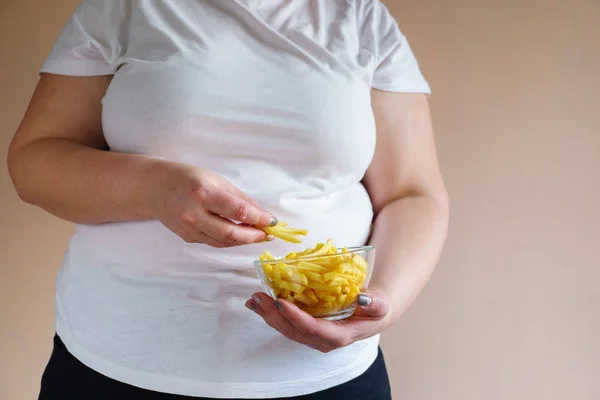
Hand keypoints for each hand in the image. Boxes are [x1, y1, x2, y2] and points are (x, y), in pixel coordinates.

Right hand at [153, 163, 276, 246]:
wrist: (155, 187)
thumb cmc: (187, 178)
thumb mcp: (216, 180)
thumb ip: (239, 198)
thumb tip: (261, 214)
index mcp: (204, 194)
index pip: (238, 211)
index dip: (259, 219)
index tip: (274, 222)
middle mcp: (194, 214)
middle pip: (231, 234)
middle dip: (254, 236)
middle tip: (269, 234)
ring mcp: (189, 229)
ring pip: (223, 242)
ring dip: (244, 241)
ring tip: (258, 235)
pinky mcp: (187, 238)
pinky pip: (214, 242)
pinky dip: (230, 241)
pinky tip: (240, 235)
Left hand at [245, 290, 390, 352]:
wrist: (372, 315)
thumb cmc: (375, 309)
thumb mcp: (380, 305)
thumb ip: (374, 303)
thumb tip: (362, 298)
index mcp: (339, 336)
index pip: (313, 329)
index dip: (296, 317)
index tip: (281, 303)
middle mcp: (322, 340)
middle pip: (294, 330)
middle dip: (274, 315)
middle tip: (259, 297)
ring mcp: (313, 336)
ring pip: (286, 329)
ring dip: (268, 314)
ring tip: (253, 300)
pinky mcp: (307, 329)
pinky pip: (286, 323)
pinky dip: (271, 313)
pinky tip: (259, 303)